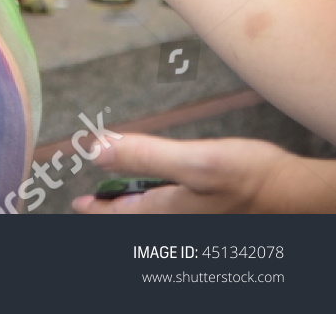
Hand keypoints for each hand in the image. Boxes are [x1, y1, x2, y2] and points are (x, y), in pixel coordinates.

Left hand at [74, 132, 335, 213]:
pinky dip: (157, 200)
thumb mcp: (194, 162)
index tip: (77, 206)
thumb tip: (95, 149)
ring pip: (153, 215)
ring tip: (122, 193)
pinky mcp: (211, 213)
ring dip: (135, 205)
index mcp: (165, 213)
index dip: (96, 210)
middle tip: (94, 200)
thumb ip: (144, 155)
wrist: (295, 195)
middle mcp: (177, 222)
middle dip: (114, 210)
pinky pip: (173, 211)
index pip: (119, 216)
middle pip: (135, 219)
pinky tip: (163, 188)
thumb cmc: (249, 179)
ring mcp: (195, 220)